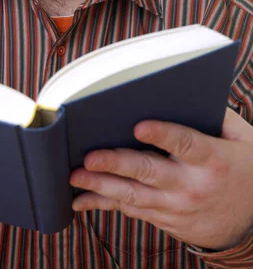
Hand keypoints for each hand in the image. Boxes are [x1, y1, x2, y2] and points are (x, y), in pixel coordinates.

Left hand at [70, 108, 252, 249]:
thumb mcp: (242, 138)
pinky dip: (106, 204)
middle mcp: (192, 186)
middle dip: (116, 164)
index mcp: (212, 159)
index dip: (162, 135)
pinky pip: (133, 211)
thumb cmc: (244, 168)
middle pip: (149, 172)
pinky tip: (81, 200)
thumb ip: (216, 114)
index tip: (139, 126)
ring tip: (76, 176)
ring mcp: (177, 208)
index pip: (184, 144)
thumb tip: (182, 91)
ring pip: (134, 196)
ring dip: (102, 186)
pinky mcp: (167, 222)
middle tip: (89, 156)